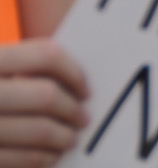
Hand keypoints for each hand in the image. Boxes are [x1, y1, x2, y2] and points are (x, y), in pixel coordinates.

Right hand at [0, 38, 88, 166]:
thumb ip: (21, 69)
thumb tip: (74, 83)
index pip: (45, 56)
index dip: (74, 71)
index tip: (85, 88)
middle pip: (45, 96)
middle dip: (71, 109)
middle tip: (82, 117)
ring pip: (38, 130)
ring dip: (62, 136)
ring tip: (69, 138)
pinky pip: (16, 158)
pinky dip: (40, 158)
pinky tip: (48, 156)